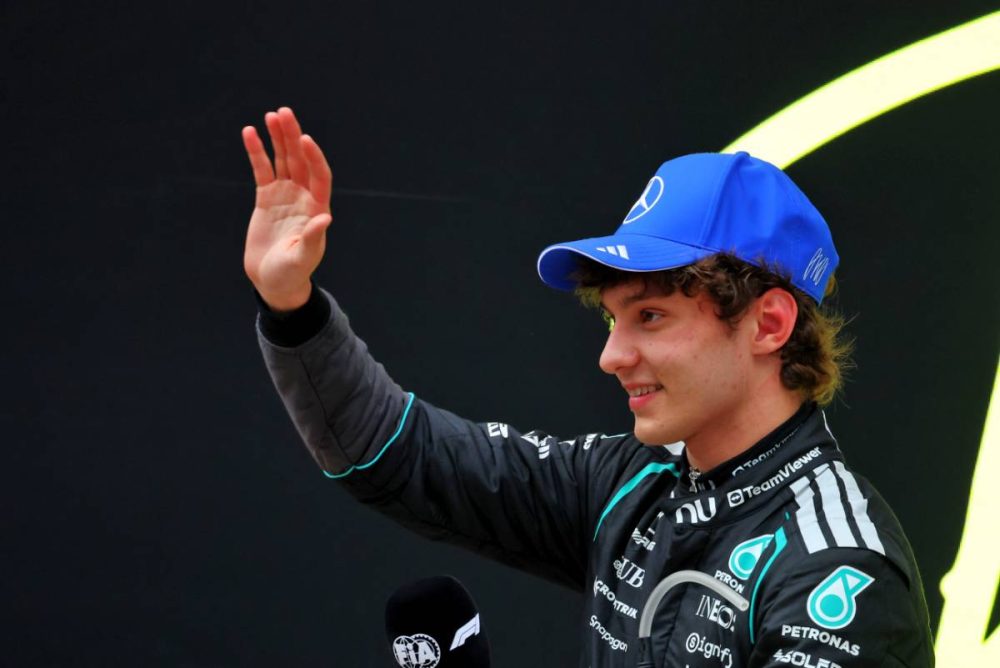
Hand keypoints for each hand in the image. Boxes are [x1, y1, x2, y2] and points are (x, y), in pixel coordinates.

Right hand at [242, 107, 331, 310]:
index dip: (314, 157)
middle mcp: (304, 197)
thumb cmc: (292, 272)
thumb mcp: (303, 257)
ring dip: (277, 138)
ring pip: (282, 160)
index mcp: (318, 208)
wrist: (273, 280)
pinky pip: (261, 169)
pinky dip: (256, 152)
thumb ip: (313, 237)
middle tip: (284, 113)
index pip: (320, 175)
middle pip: (300, 160)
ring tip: (271, 115)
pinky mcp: (266, 197)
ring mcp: (285, 195)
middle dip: (292, 136)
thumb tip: (326, 218)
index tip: (304, 139)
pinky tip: (249, 132)